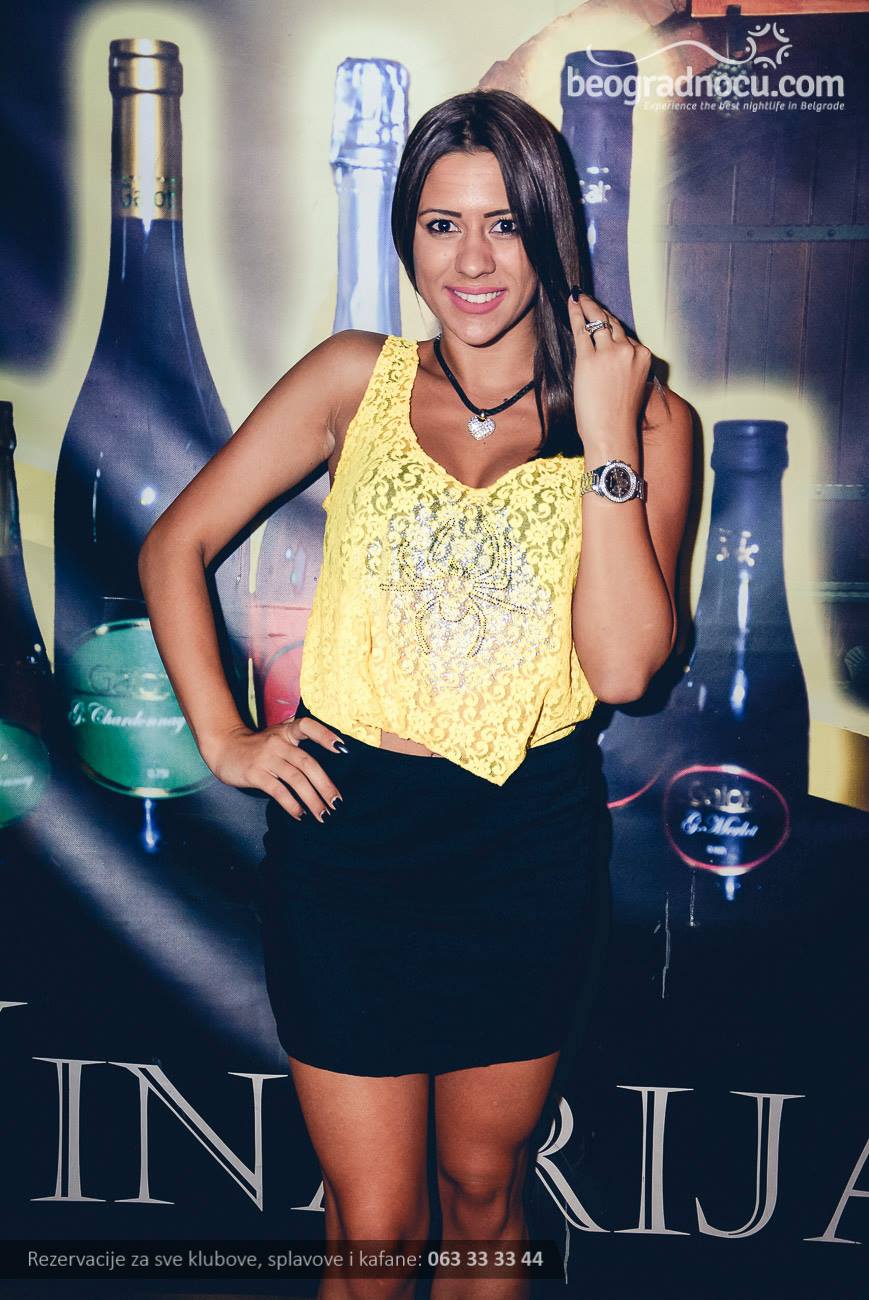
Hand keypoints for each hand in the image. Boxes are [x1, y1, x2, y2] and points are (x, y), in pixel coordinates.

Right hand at [202, 716, 345, 822]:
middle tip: (337, 803)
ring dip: (312, 799)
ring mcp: (266, 758)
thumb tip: (323, 776)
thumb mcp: (277, 739)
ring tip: (322, 815)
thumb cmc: (256, 747)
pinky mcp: (255, 773)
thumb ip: (297, 749)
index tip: (343, 749)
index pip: (308, 726)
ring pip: (295, 779)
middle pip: (307, 763)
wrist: (223, 747)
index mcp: (286, 732)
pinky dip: (291, 804)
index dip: (325, 735)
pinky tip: (300, 814)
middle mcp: (278, 743)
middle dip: (325, 785)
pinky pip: (278, 790)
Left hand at [567, 290, 652, 448]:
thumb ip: (625, 366)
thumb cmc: (619, 416)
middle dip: (599, 310)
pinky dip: (576, 315)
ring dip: (587, 307)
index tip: (604, 315)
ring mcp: (611, 353)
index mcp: (644, 357)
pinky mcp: (590, 358)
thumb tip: (608, 354)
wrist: (611, 432)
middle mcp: (630, 350)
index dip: (612, 325)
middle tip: (587, 298)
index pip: (626, 335)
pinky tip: (572, 304)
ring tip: (579, 297)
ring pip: (598, 322)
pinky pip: (582, 330)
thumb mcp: (631, 385)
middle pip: (613, 324)